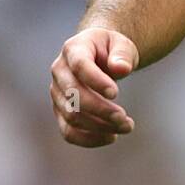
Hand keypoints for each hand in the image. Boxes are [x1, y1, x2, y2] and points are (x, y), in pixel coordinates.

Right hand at [50, 28, 138, 147]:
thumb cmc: (111, 49)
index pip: (80, 66)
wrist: (99, 55)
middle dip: (100, 110)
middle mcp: (59, 71)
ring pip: (72, 116)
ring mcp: (57, 92)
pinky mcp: (60, 111)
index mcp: (73, 49)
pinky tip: (111, 137)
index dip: (96, 81)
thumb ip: (122, 54)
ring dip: (99, 127)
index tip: (116, 94)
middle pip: (73, 95)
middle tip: (125, 119)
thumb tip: (122, 69)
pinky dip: (89, 139)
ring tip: (126, 127)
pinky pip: (68, 132)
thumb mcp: (121, 44)